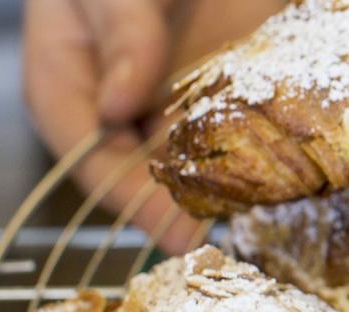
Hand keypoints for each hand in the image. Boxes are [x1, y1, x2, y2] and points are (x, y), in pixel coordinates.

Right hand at [22, 0, 279, 253]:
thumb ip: (120, 35)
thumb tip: (119, 107)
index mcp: (65, 82)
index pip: (85, 154)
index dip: (123, 196)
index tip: (164, 225)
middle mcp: (121, 103)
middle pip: (142, 170)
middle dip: (176, 207)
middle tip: (212, 239)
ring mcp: (172, 97)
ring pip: (193, 156)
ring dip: (219, 189)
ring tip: (249, 220)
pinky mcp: (221, 86)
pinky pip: (237, 126)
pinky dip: (257, 152)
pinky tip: (283, 176)